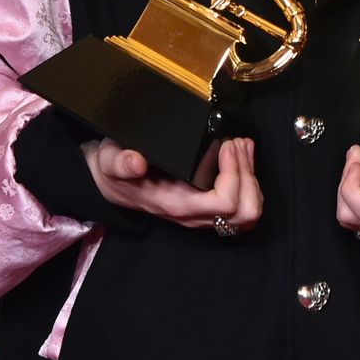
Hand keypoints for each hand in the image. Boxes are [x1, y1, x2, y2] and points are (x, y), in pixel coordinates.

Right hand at [82, 136, 262, 232]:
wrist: (109, 181)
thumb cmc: (113, 170)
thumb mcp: (110, 160)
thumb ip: (120, 162)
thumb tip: (136, 162)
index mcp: (176, 204)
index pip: (224, 203)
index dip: (234, 174)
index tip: (227, 145)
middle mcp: (194, 215)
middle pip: (244, 211)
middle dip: (248, 175)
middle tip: (236, 144)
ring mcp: (202, 214)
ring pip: (247, 212)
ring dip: (251, 178)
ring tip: (241, 146)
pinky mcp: (207, 206)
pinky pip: (241, 204)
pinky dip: (248, 179)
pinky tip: (241, 154)